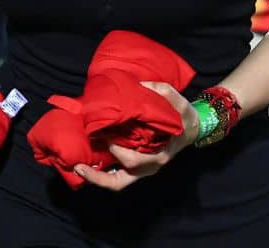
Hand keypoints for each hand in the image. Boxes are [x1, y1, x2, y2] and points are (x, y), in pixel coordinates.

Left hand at [73, 81, 198, 191]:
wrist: (191, 130)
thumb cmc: (183, 118)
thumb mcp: (180, 102)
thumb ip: (164, 92)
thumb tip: (144, 84)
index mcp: (159, 156)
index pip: (132, 161)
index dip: (116, 151)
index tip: (105, 136)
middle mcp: (148, 168)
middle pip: (120, 182)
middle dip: (98, 175)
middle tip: (79, 165)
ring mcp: (141, 171)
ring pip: (117, 183)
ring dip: (97, 178)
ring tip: (78, 168)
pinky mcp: (135, 168)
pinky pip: (117, 176)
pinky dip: (102, 173)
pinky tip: (87, 164)